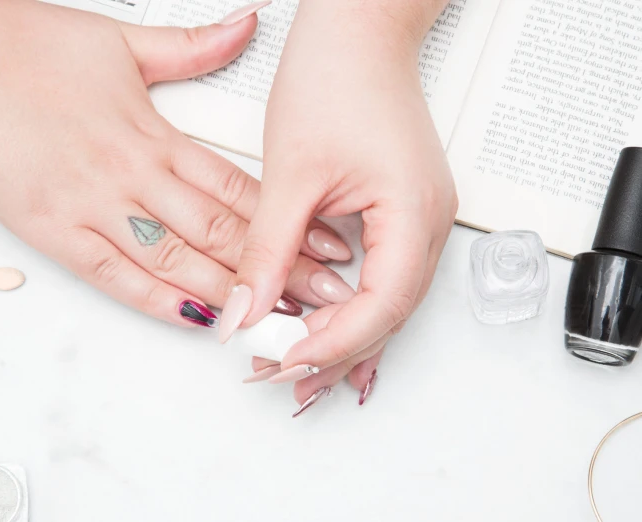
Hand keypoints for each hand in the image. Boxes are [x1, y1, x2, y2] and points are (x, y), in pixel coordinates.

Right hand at [0, 0, 353, 325]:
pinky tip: (197, 318)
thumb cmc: (29, 47)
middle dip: (278, 269)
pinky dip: (158, 301)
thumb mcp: (121, 41)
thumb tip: (248, 25)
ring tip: (276, 317)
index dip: (290, 222)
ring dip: (232, 292)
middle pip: (221, 233)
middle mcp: (132, 174)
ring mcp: (92, 205)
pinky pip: (114, 275)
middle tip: (323, 298)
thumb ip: (194, 46)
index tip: (327, 247)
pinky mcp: (51, 228)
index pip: (238, 190)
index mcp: (154, 132)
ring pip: (177, 260)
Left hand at [229, 0, 455, 405]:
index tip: (280, 361)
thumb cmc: (334, 78)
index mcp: (413, 213)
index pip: (380, 306)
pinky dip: (345, 306)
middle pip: (386, 315)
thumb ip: (267, 251)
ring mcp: (420, 220)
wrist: (358, 28)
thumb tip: (244, 313)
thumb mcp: (290, 174)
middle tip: (277, 374)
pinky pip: (379, 277)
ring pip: (383, 301)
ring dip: (338, 334)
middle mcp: (429, 223)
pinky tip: (313, 322)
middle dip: (332, 351)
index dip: (330, 343)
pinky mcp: (400, 214)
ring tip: (290, 362)